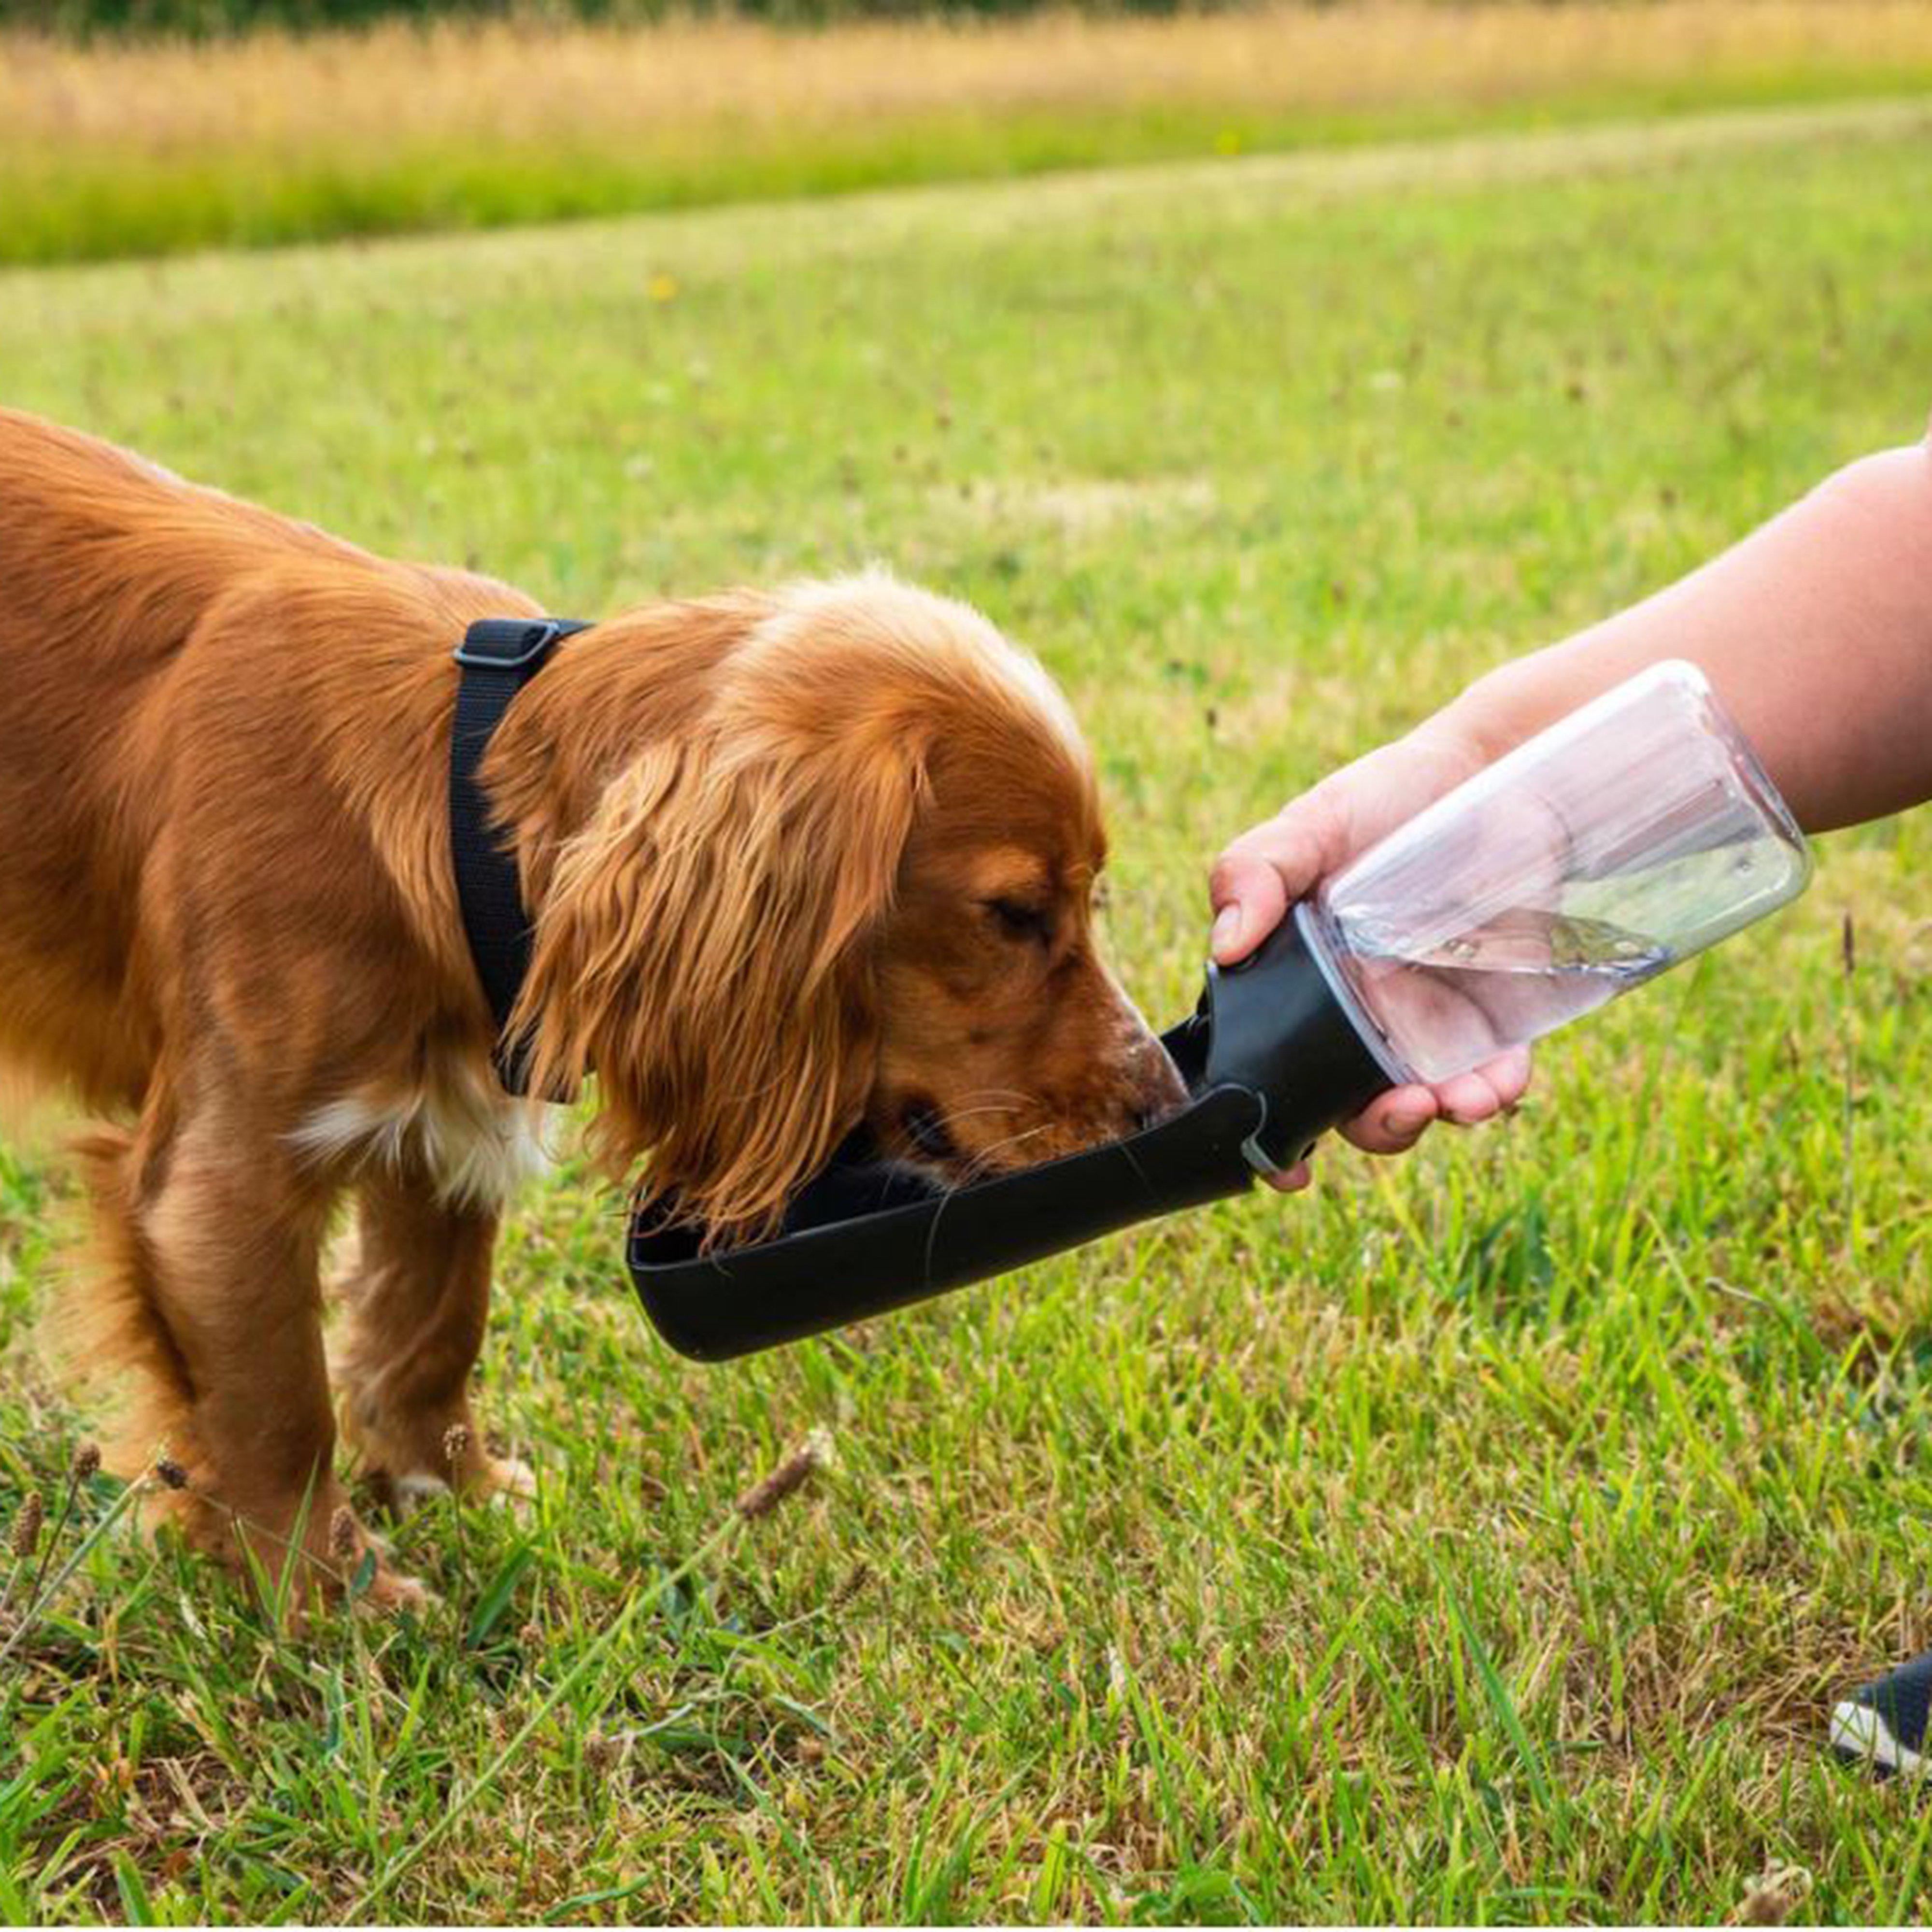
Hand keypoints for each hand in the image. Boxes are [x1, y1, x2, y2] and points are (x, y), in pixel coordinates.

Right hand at [1208, 727, 1532, 1190]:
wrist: (1498, 773)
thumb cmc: (1390, 796)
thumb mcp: (1311, 824)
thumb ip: (1254, 870)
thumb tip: (1225, 944)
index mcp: (1294, 986)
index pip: (1270, 1071)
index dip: (1271, 1132)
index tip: (1287, 1168)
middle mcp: (1354, 1017)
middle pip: (1349, 1107)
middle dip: (1375, 1129)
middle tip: (1400, 1109)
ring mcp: (1424, 1023)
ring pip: (1421, 1102)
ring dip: (1438, 1118)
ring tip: (1460, 1100)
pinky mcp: (1491, 1018)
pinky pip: (1492, 1075)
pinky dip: (1496, 1091)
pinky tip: (1500, 1080)